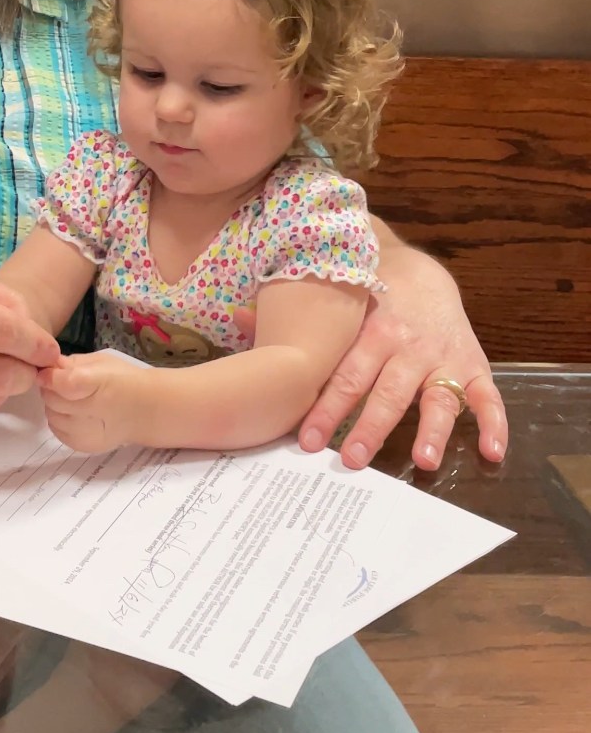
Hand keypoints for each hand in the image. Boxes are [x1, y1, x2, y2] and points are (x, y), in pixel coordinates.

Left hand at [41, 352, 149, 452]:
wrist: (145, 411)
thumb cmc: (124, 379)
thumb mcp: (101, 361)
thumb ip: (72, 363)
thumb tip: (47, 366)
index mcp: (98, 385)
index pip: (62, 383)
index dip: (50, 375)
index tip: (50, 369)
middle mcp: (90, 412)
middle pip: (51, 400)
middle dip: (51, 389)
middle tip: (62, 382)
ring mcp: (85, 433)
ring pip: (50, 415)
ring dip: (53, 405)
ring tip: (71, 398)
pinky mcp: (82, 446)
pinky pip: (56, 429)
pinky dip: (59, 419)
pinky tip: (73, 412)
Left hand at [288, 253, 507, 471]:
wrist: (418, 271)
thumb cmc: (366, 300)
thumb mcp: (337, 308)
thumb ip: (298, 323)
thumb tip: (238, 318)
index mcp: (371, 332)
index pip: (347, 376)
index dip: (327, 409)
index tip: (308, 440)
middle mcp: (409, 346)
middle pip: (388, 392)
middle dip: (370, 428)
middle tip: (352, 460)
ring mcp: (444, 358)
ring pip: (439, 397)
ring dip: (433, 430)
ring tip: (425, 461)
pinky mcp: (474, 364)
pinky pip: (488, 397)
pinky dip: (494, 424)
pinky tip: (491, 452)